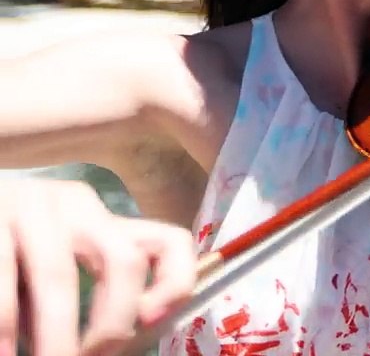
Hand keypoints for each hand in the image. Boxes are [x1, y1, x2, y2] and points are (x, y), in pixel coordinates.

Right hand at [1, 178, 197, 355]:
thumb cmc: (16, 253)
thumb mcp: (59, 268)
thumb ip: (91, 297)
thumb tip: (112, 348)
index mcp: (107, 220)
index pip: (170, 241)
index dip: (174, 284)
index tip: (152, 323)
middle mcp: (77, 206)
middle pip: (123, 262)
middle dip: (112, 324)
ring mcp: (31, 208)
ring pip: (58, 276)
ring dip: (57, 334)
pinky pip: (2, 278)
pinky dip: (6, 326)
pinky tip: (5, 353)